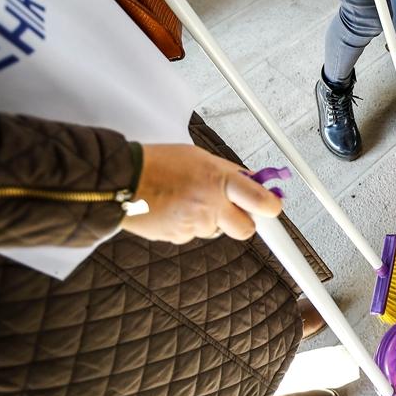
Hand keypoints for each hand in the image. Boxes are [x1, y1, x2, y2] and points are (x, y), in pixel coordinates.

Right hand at [120, 144, 282, 243]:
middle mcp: (211, 205)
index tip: (274, 206)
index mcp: (221, 180)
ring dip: (211, 219)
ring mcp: (195, 225)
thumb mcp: (200, 157)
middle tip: (235, 209)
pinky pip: (194, 234)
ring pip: (217, 230)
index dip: (272, 207)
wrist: (120, 181)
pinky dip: (189, 224)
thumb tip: (250, 182)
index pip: (262, 201)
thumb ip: (227, 172)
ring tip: (188, 199)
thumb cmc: (158, 163)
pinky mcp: (179, 238)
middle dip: (245, 221)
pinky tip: (174, 208)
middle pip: (247, 229)